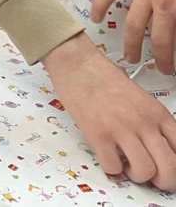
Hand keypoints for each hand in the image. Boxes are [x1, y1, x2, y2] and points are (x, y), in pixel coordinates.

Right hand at [42, 35, 175, 187]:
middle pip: (169, 168)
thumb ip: (153, 122)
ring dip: (137, 176)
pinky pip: (113, 167)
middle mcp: (144, 122)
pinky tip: (109, 157)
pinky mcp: (98, 134)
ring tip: (128, 164)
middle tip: (153, 178)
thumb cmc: (104, 78)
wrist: (77, 64)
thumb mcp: (141, 98)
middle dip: (162, 181)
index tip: (168, 169)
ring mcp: (121, 129)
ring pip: (144, 172)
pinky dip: (113, 169)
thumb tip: (160, 147)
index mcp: (157, 113)